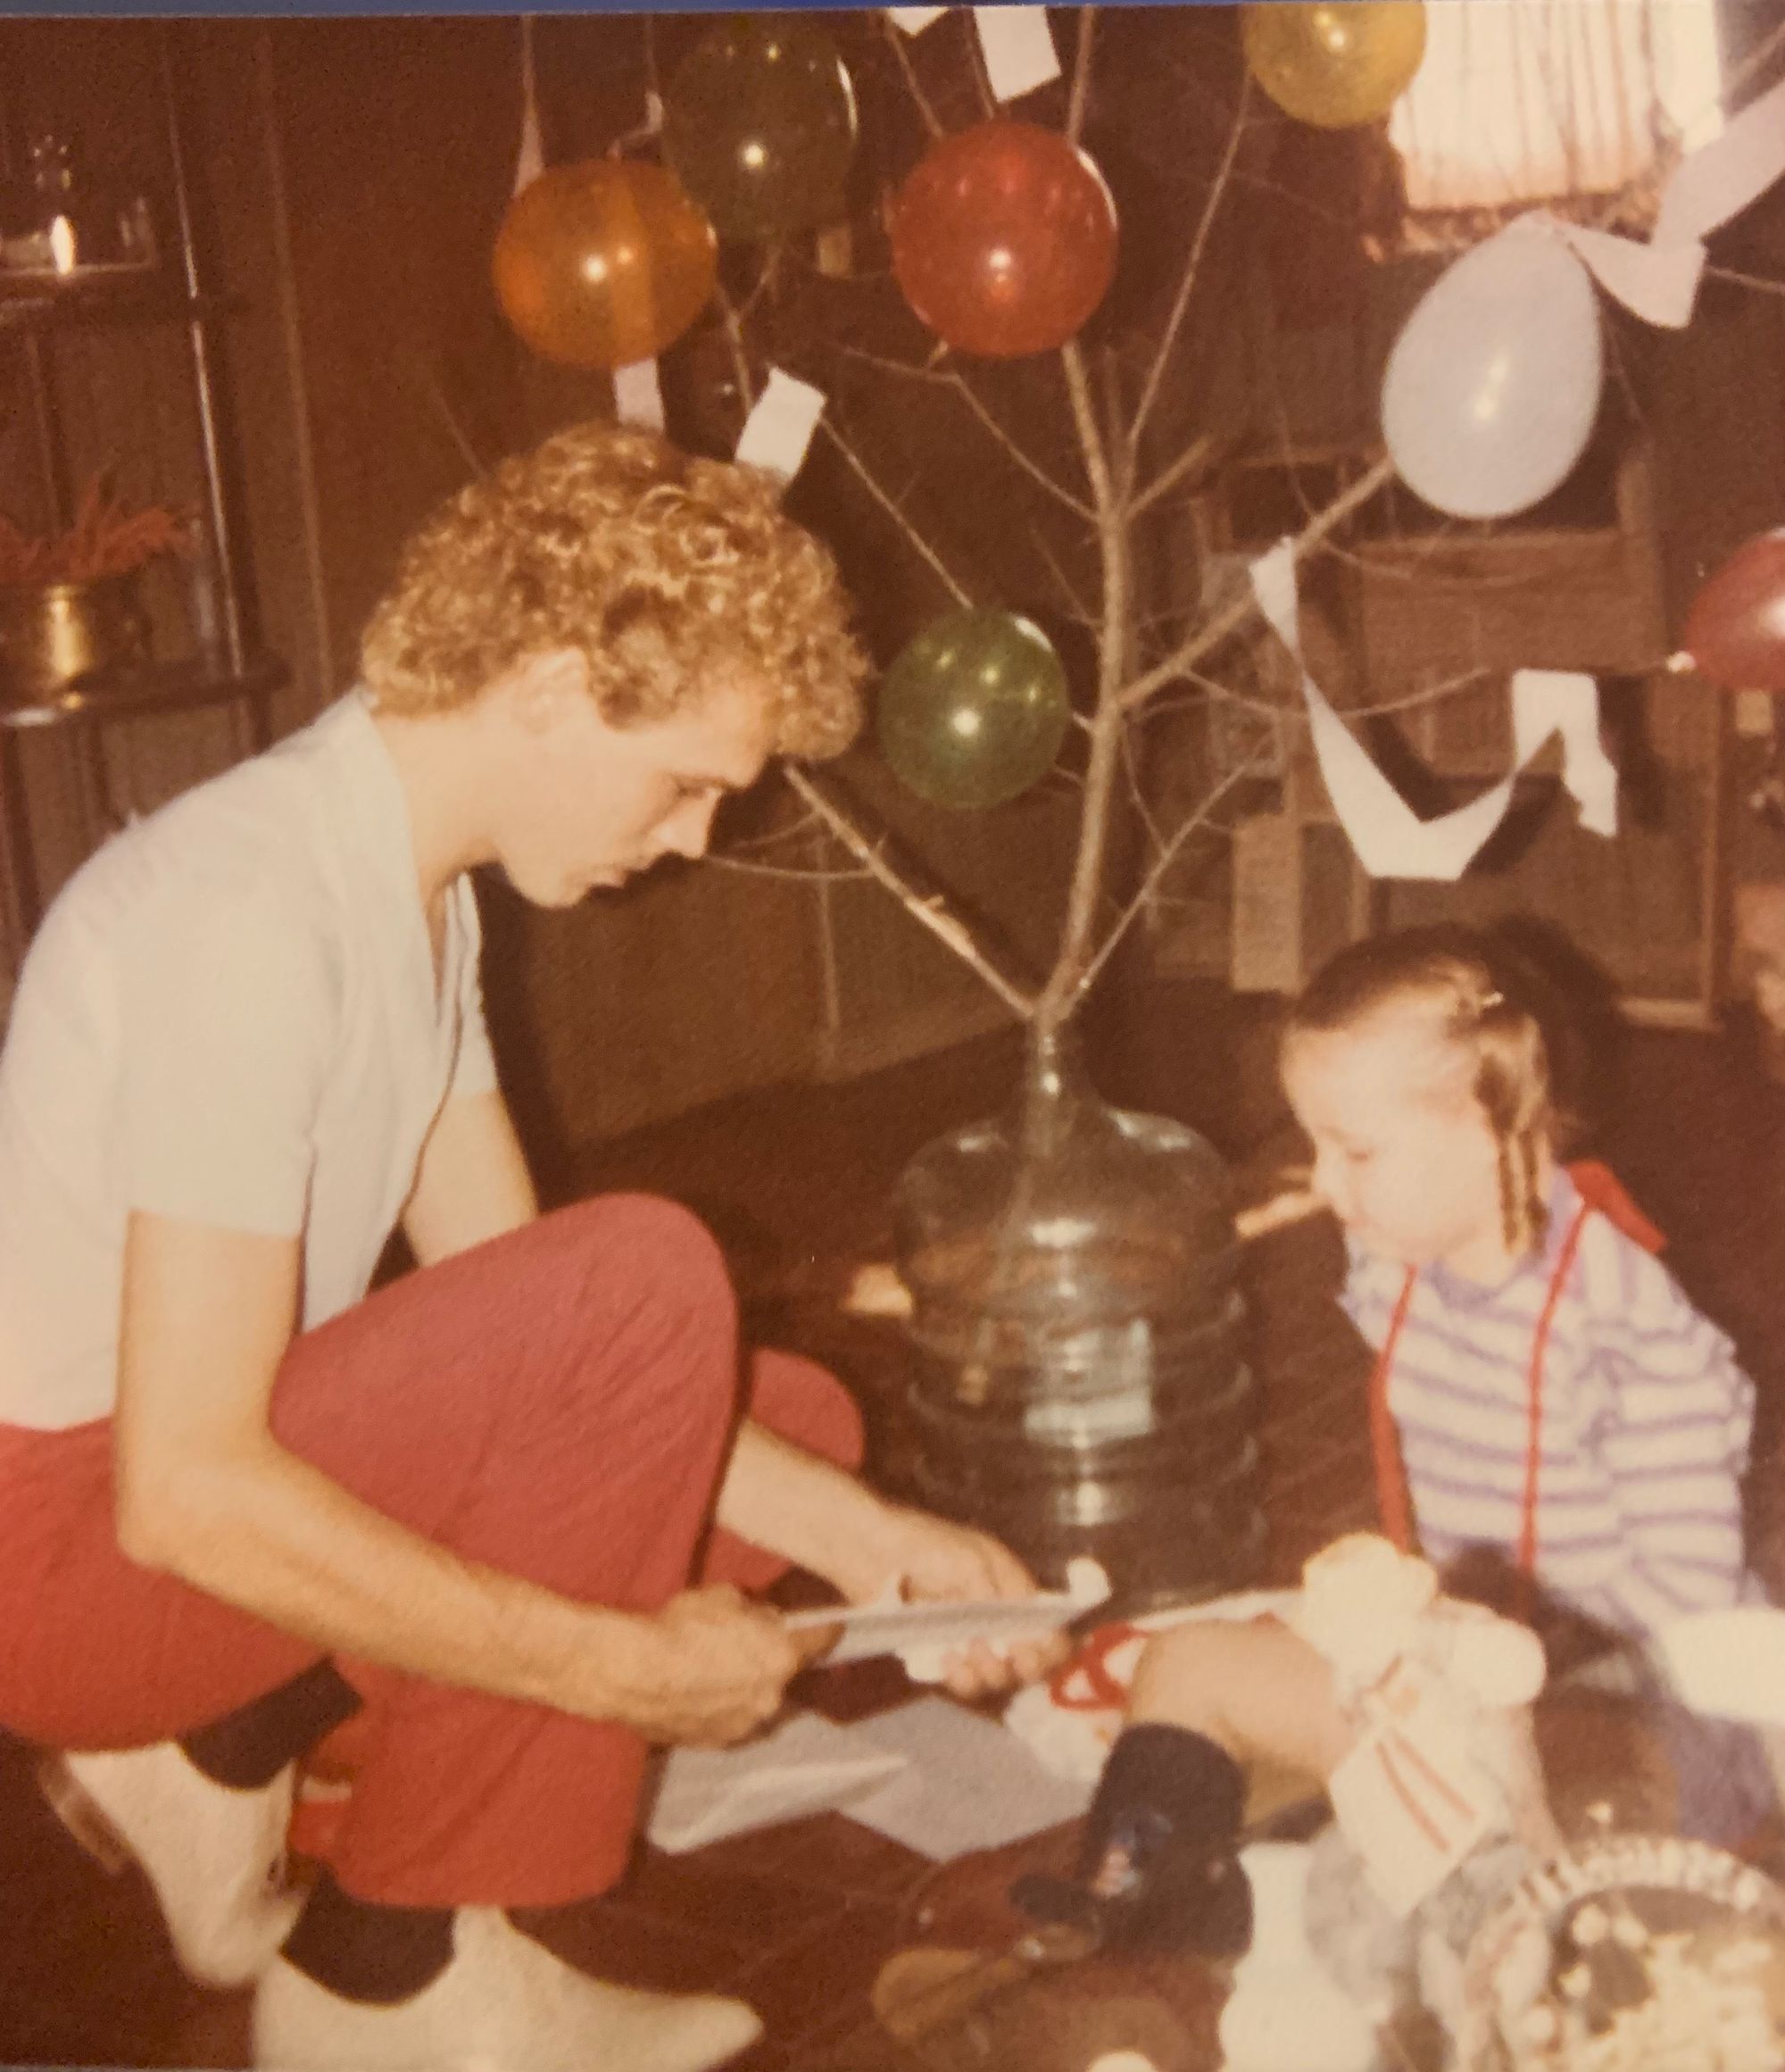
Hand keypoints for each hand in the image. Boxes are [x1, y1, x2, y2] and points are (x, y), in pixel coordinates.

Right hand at [601, 1584, 837, 1747]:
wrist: (631, 1671)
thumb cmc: (680, 1627)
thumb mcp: (726, 1598)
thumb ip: (757, 1612)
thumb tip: (768, 1620)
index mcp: (781, 1657)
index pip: (820, 1641)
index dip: (826, 1630)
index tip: (831, 1626)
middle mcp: (772, 1697)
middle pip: (783, 1673)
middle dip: (771, 1657)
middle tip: (746, 1642)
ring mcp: (744, 1725)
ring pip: (756, 1699)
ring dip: (746, 1685)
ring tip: (712, 1668)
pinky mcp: (715, 1743)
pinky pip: (729, 1718)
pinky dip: (721, 1705)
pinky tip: (696, 1689)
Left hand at [850, 1502, 1072, 1700]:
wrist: (868, 1551)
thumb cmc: (923, 1543)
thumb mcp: (969, 1560)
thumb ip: (996, 1596)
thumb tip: (1019, 1634)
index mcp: (1012, 1589)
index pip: (1050, 1627)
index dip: (1052, 1646)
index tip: (1034, 1652)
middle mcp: (996, 1617)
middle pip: (1027, 1662)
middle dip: (1020, 1666)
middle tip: (1000, 1655)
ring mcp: (968, 1637)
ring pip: (995, 1676)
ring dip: (989, 1674)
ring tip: (968, 1654)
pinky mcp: (940, 1653)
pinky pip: (961, 1680)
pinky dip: (960, 1677)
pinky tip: (947, 1661)